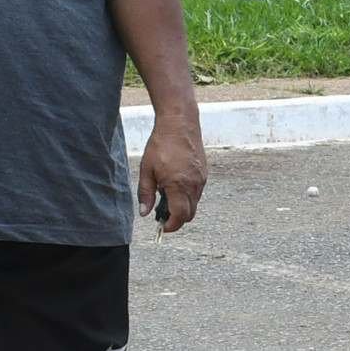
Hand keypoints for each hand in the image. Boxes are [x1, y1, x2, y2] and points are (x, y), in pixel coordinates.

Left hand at [136, 119, 204, 233]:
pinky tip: (176, 185)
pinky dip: (188, 196)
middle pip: (190, 214)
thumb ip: (146, 193)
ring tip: (167, 196)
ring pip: (194, 203)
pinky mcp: (204, 173)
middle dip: (177, 219)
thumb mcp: (147, 170)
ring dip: (183, 207)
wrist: (179, 124)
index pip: (180, 216)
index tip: (162, 227)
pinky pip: (198, 192)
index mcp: (178, 185)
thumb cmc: (161, 144)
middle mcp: (193, 185)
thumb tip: (144, 213)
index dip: (171, 226)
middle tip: (163, 215)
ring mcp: (201, 179)